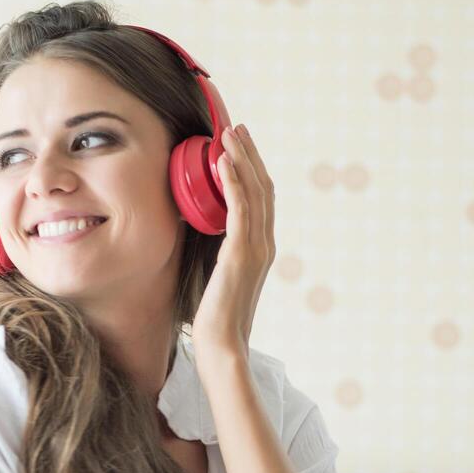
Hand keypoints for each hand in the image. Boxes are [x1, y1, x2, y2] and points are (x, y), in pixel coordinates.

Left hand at [191, 123, 275, 366]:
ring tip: (229, 134)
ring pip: (255, 192)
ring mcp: (256, 249)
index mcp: (262, 248)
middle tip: (237, 128)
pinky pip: (240, 209)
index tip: (239, 145)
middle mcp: (265, 244)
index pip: (262, 199)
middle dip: (250, 154)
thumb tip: (209, 233)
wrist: (222, 344)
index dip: (253, 168)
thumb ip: (222, 252)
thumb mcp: (221, 275)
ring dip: (241, 159)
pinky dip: (234, 181)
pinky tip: (223, 161)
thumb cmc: (216, 315)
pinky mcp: (241, 254)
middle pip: (263, 187)